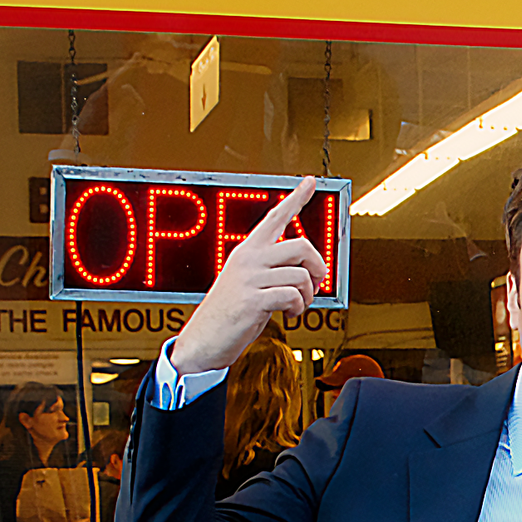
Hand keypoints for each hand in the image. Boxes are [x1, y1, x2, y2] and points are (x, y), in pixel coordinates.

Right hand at [169, 180, 328, 374]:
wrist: (203, 340)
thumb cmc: (227, 314)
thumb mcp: (246, 282)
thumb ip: (270, 269)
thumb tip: (305, 271)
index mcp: (247, 251)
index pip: (275, 217)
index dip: (296, 198)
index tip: (310, 181)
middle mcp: (248, 259)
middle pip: (301, 246)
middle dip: (318, 267)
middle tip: (315, 284)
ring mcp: (250, 279)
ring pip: (301, 274)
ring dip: (308, 294)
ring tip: (298, 305)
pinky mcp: (253, 300)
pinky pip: (293, 296)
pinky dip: (298, 308)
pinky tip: (289, 314)